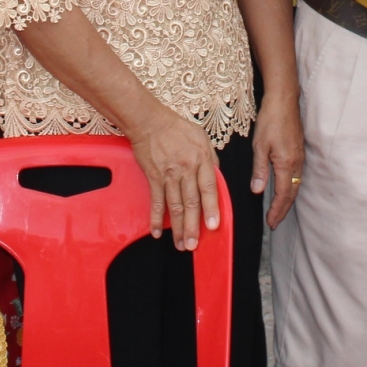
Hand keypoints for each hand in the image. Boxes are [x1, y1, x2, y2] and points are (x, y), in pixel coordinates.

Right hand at [128, 106, 220, 250]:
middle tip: (194, 244)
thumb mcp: (202, 138)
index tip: (214, 225)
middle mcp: (186, 169)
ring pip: (175, 206)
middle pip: (192, 202)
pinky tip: (156, 232)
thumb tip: (216, 178)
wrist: (150, 122)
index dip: (212, 208)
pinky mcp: (154, 178)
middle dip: (193, 226)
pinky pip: (156, 202)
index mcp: (201, 159)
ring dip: (178, 228)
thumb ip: (211, 159)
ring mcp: (169, 175)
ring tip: (180, 244)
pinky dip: (156, 218)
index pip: (209, 188)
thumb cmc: (177, 128)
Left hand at [249, 91, 303, 228]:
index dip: (277, 210)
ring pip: (296, 185)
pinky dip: (290, 187)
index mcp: (286, 163)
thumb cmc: (271, 120)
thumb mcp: (260, 145)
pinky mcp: (299, 151)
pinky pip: (297, 175)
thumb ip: (260, 169)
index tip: (271, 222)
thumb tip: (258, 191)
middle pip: (292, 193)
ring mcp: (299, 157)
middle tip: (274, 222)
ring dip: (287, 200)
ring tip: (278, 210)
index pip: (283, 194)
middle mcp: (296, 163)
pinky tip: (284, 189)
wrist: (284, 101)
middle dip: (284, 209)